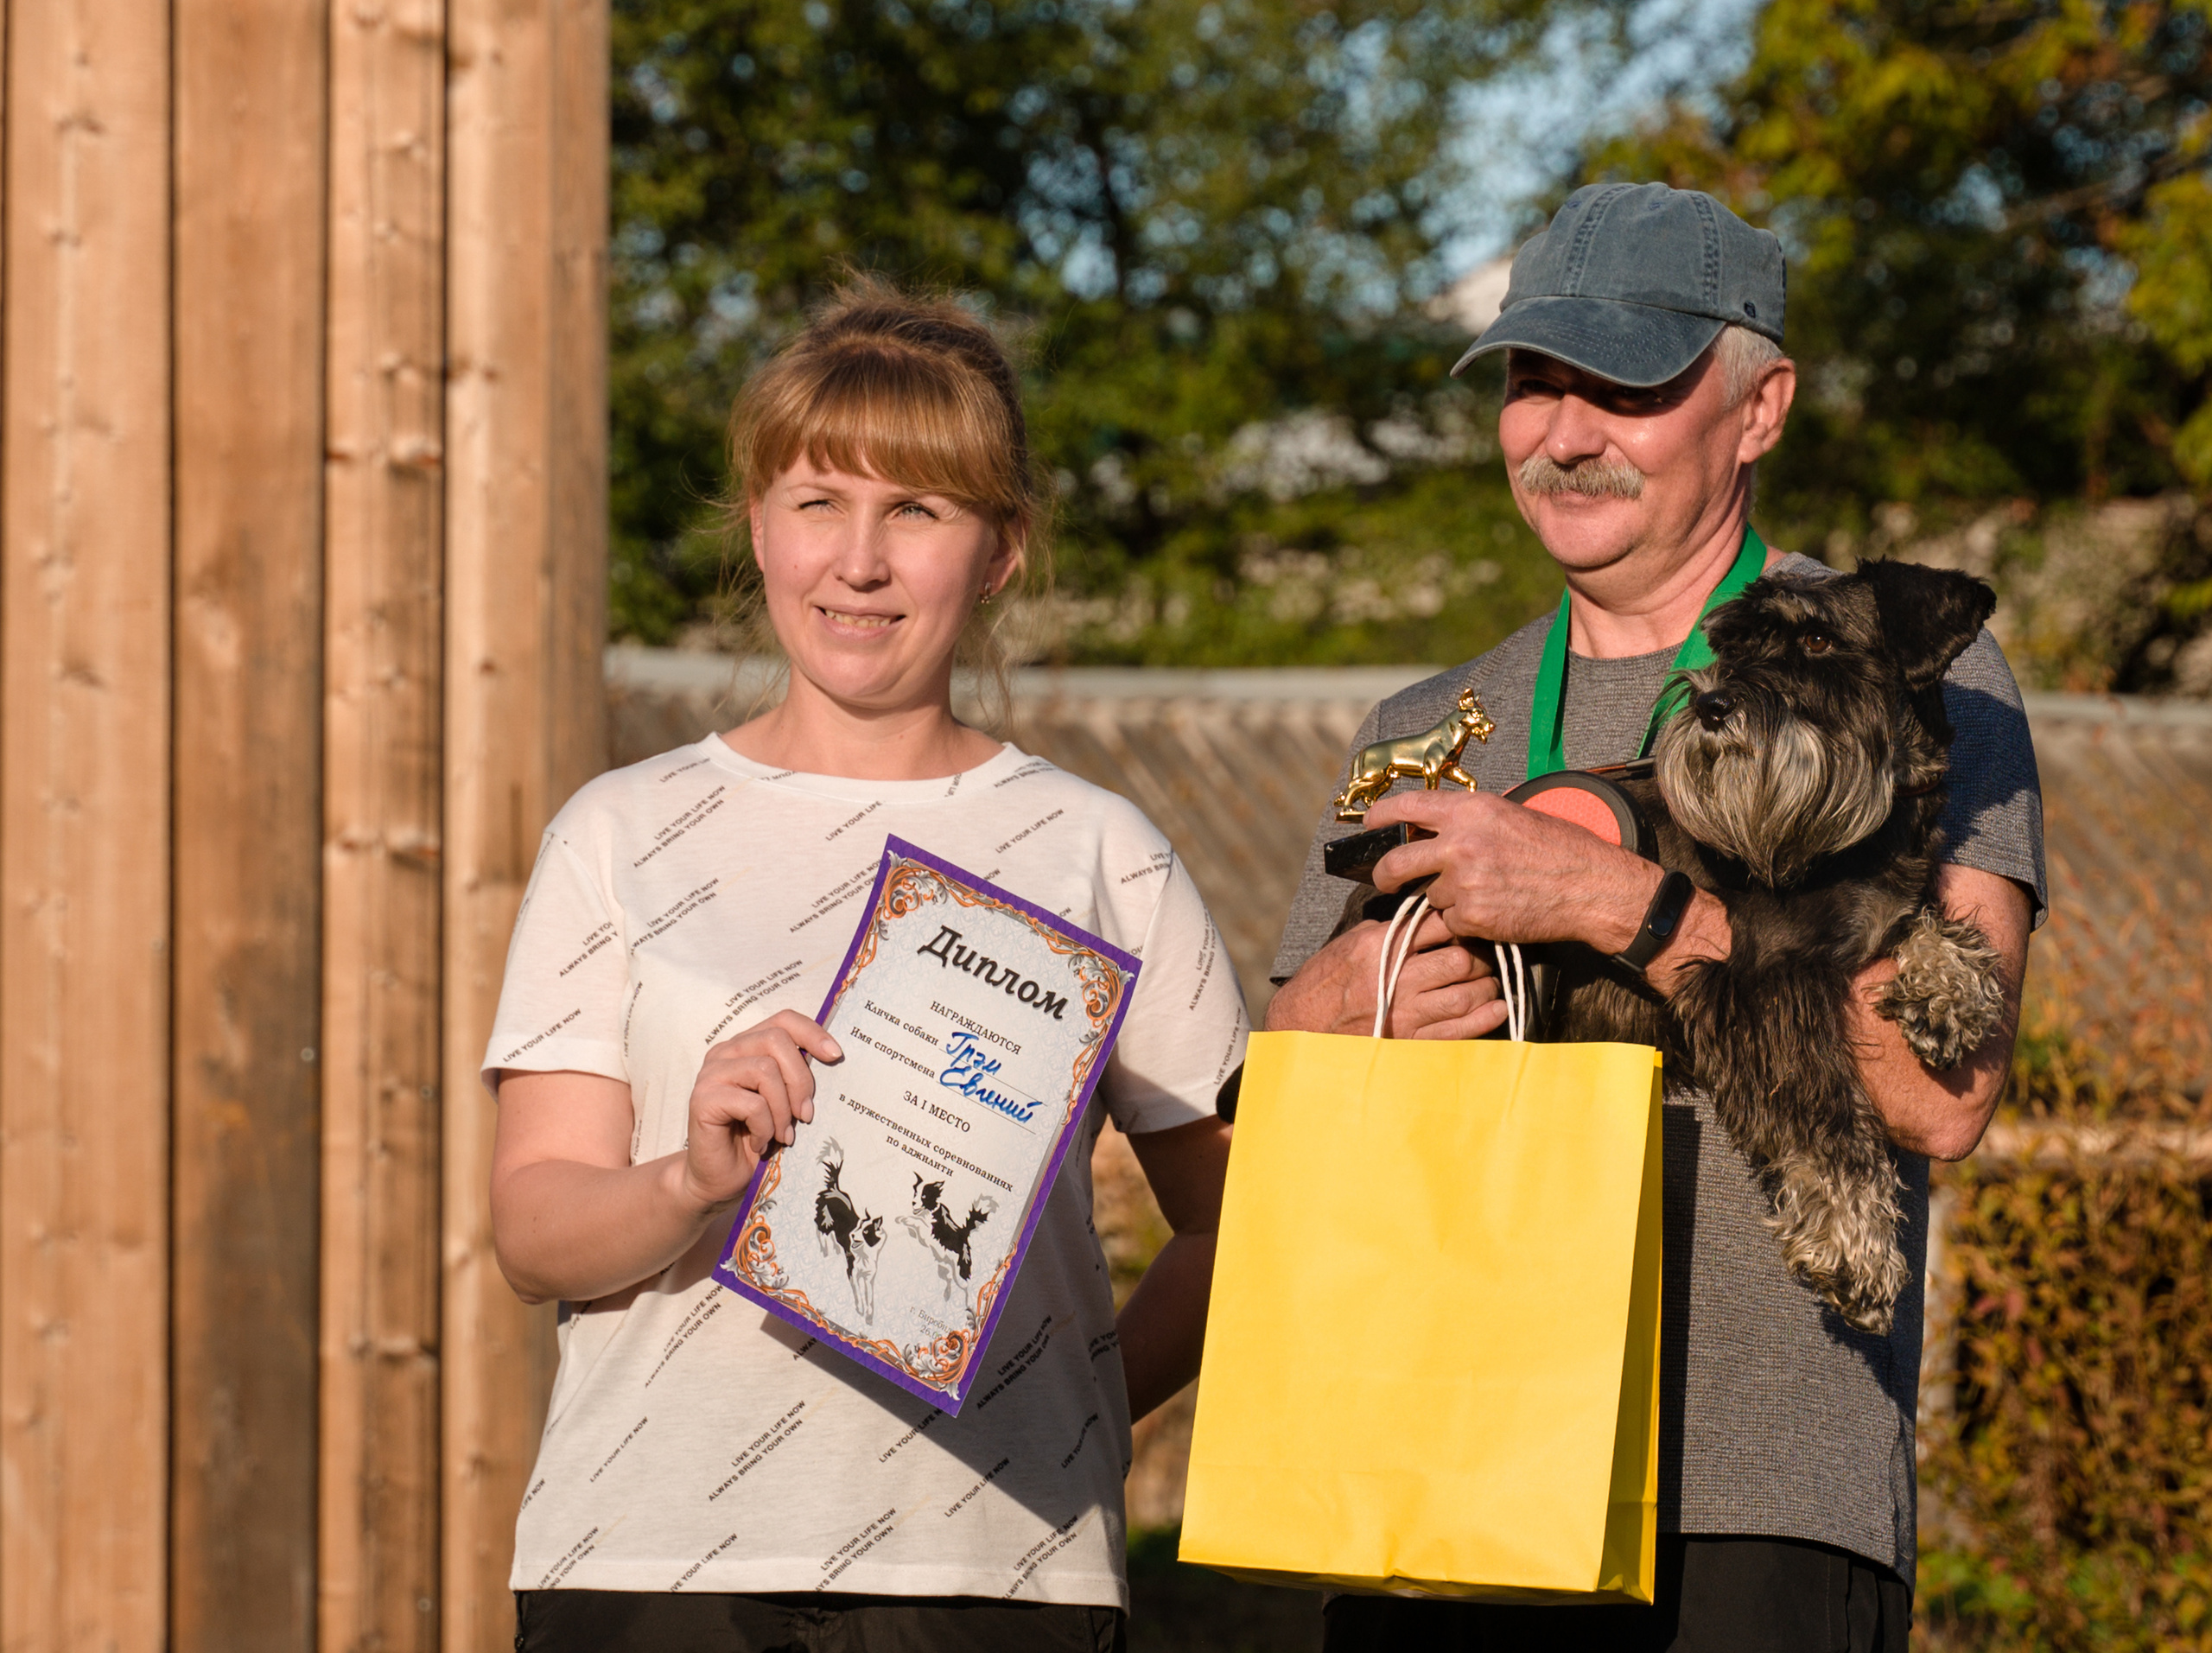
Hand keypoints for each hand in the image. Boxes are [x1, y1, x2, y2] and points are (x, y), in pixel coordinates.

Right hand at [680, 1010, 841, 1212]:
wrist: (718, 1177)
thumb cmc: (756, 1138)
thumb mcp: (784, 1103)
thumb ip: (796, 1078)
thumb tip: (833, 1060)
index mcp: (747, 1046)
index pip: (783, 1020)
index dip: (812, 1032)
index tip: (836, 1056)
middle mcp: (726, 1052)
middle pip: (776, 1040)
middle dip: (800, 1079)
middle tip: (806, 1115)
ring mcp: (711, 1073)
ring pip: (765, 1070)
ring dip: (783, 1109)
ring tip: (783, 1135)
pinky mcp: (703, 1098)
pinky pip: (752, 1103)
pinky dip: (765, 1127)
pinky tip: (759, 1143)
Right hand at [1265, 911, 1505, 1039]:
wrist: (1300, 1028)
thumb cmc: (1324, 983)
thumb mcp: (1350, 944)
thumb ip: (1388, 932)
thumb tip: (1424, 918)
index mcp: (1379, 946)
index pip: (1435, 925)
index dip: (1461, 921)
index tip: (1470, 922)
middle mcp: (1395, 977)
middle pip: (1460, 961)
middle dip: (1481, 956)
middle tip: (1488, 955)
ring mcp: (1404, 1012)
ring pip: (1465, 996)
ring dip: (1486, 987)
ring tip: (1490, 982)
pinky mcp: (1409, 1041)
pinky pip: (1457, 1031)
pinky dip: (1484, 1020)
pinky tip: (1496, 1009)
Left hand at [1364, 790, 1659, 951]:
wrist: (1589, 887)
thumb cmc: (1559, 849)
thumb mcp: (1512, 814)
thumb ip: (1469, 818)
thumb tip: (1433, 822)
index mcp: (1470, 811)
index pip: (1407, 806)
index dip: (1381, 816)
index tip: (1370, 824)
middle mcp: (1459, 843)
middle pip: (1397, 861)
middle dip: (1385, 874)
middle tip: (1384, 880)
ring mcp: (1463, 883)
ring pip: (1430, 895)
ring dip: (1446, 897)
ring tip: (1484, 892)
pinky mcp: (1471, 916)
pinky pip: (1450, 920)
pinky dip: (1465, 919)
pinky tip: (1493, 909)